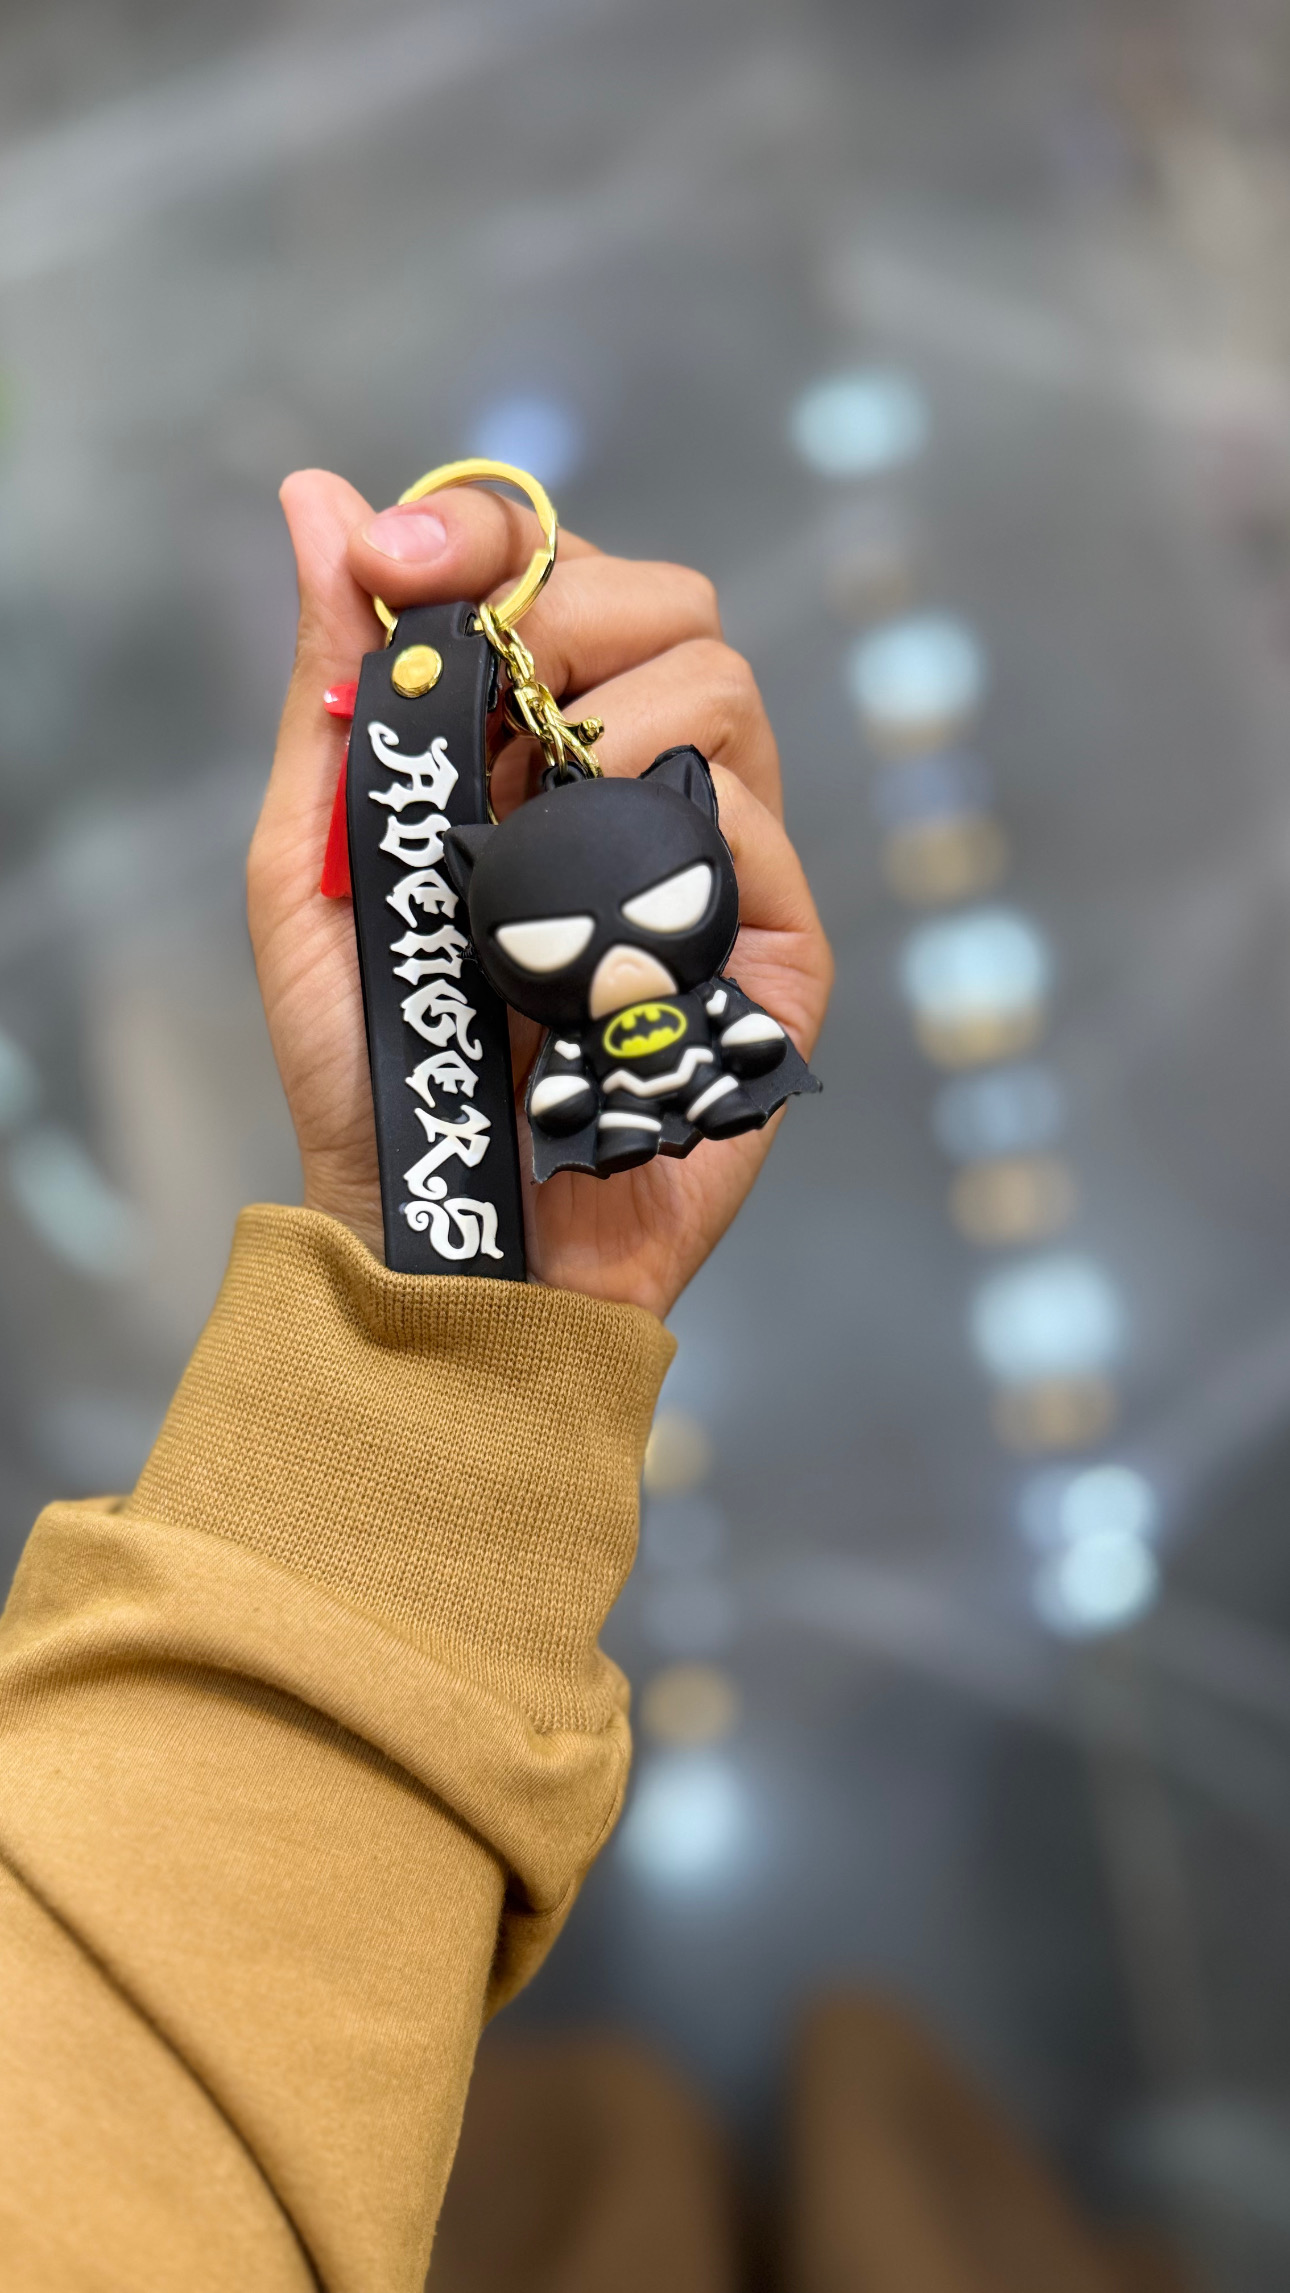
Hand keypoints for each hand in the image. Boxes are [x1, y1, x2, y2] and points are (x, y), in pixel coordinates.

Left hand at [248, 471, 832, 1319]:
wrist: (442, 1228)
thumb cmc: (374, 1060)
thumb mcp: (312, 865)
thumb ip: (335, 692)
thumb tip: (318, 502)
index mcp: (527, 744)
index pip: (551, 570)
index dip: (484, 531)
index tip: (393, 562)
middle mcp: (631, 783)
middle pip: (670, 602)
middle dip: (570, 615)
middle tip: (494, 708)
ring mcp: (714, 861)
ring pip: (722, 691)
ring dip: (614, 725)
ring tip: (532, 844)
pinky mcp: (774, 948)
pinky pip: (751, 829)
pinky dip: (662, 846)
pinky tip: (591, 927)